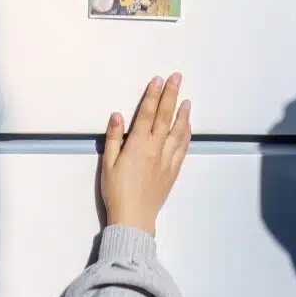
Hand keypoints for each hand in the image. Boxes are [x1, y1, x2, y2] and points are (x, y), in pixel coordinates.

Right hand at [101, 73, 191, 235]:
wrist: (134, 218)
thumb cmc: (116, 191)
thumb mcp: (108, 163)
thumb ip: (113, 138)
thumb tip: (117, 115)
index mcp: (138, 144)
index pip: (147, 113)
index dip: (152, 95)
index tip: (158, 80)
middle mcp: (156, 148)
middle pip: (165, 116)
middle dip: (171, 95)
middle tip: (177, 78)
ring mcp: (167, 159)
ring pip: (178, 131)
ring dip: (182, 113)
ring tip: (186, 99)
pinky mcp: (173, 170)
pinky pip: (183, 148)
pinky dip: (186, 134)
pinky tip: (187, 126)